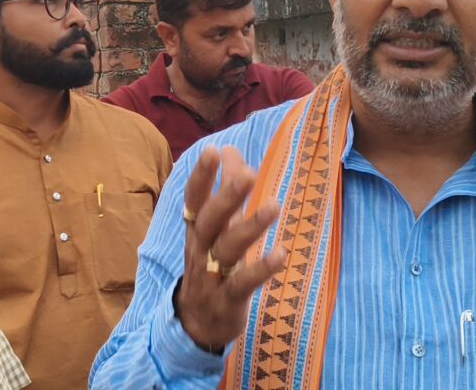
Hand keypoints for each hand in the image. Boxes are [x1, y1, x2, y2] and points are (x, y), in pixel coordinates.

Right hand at [175, 145, 284, 350]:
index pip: (194, 199)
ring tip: (274, 206)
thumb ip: (224, 192)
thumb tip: (231, 151)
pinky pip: (243, 282)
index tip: (214, 150)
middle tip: (248, 173)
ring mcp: (212, 276)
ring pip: (228, 248)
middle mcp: (201, 250)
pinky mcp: (228, 300)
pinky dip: (261, 269)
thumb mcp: (214, 230)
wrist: (194, 324)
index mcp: (197, 231)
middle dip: (227, 196)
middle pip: (210, 220)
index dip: (201, 176)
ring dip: (250, 227)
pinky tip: (281, 254)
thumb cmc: (209, 267)